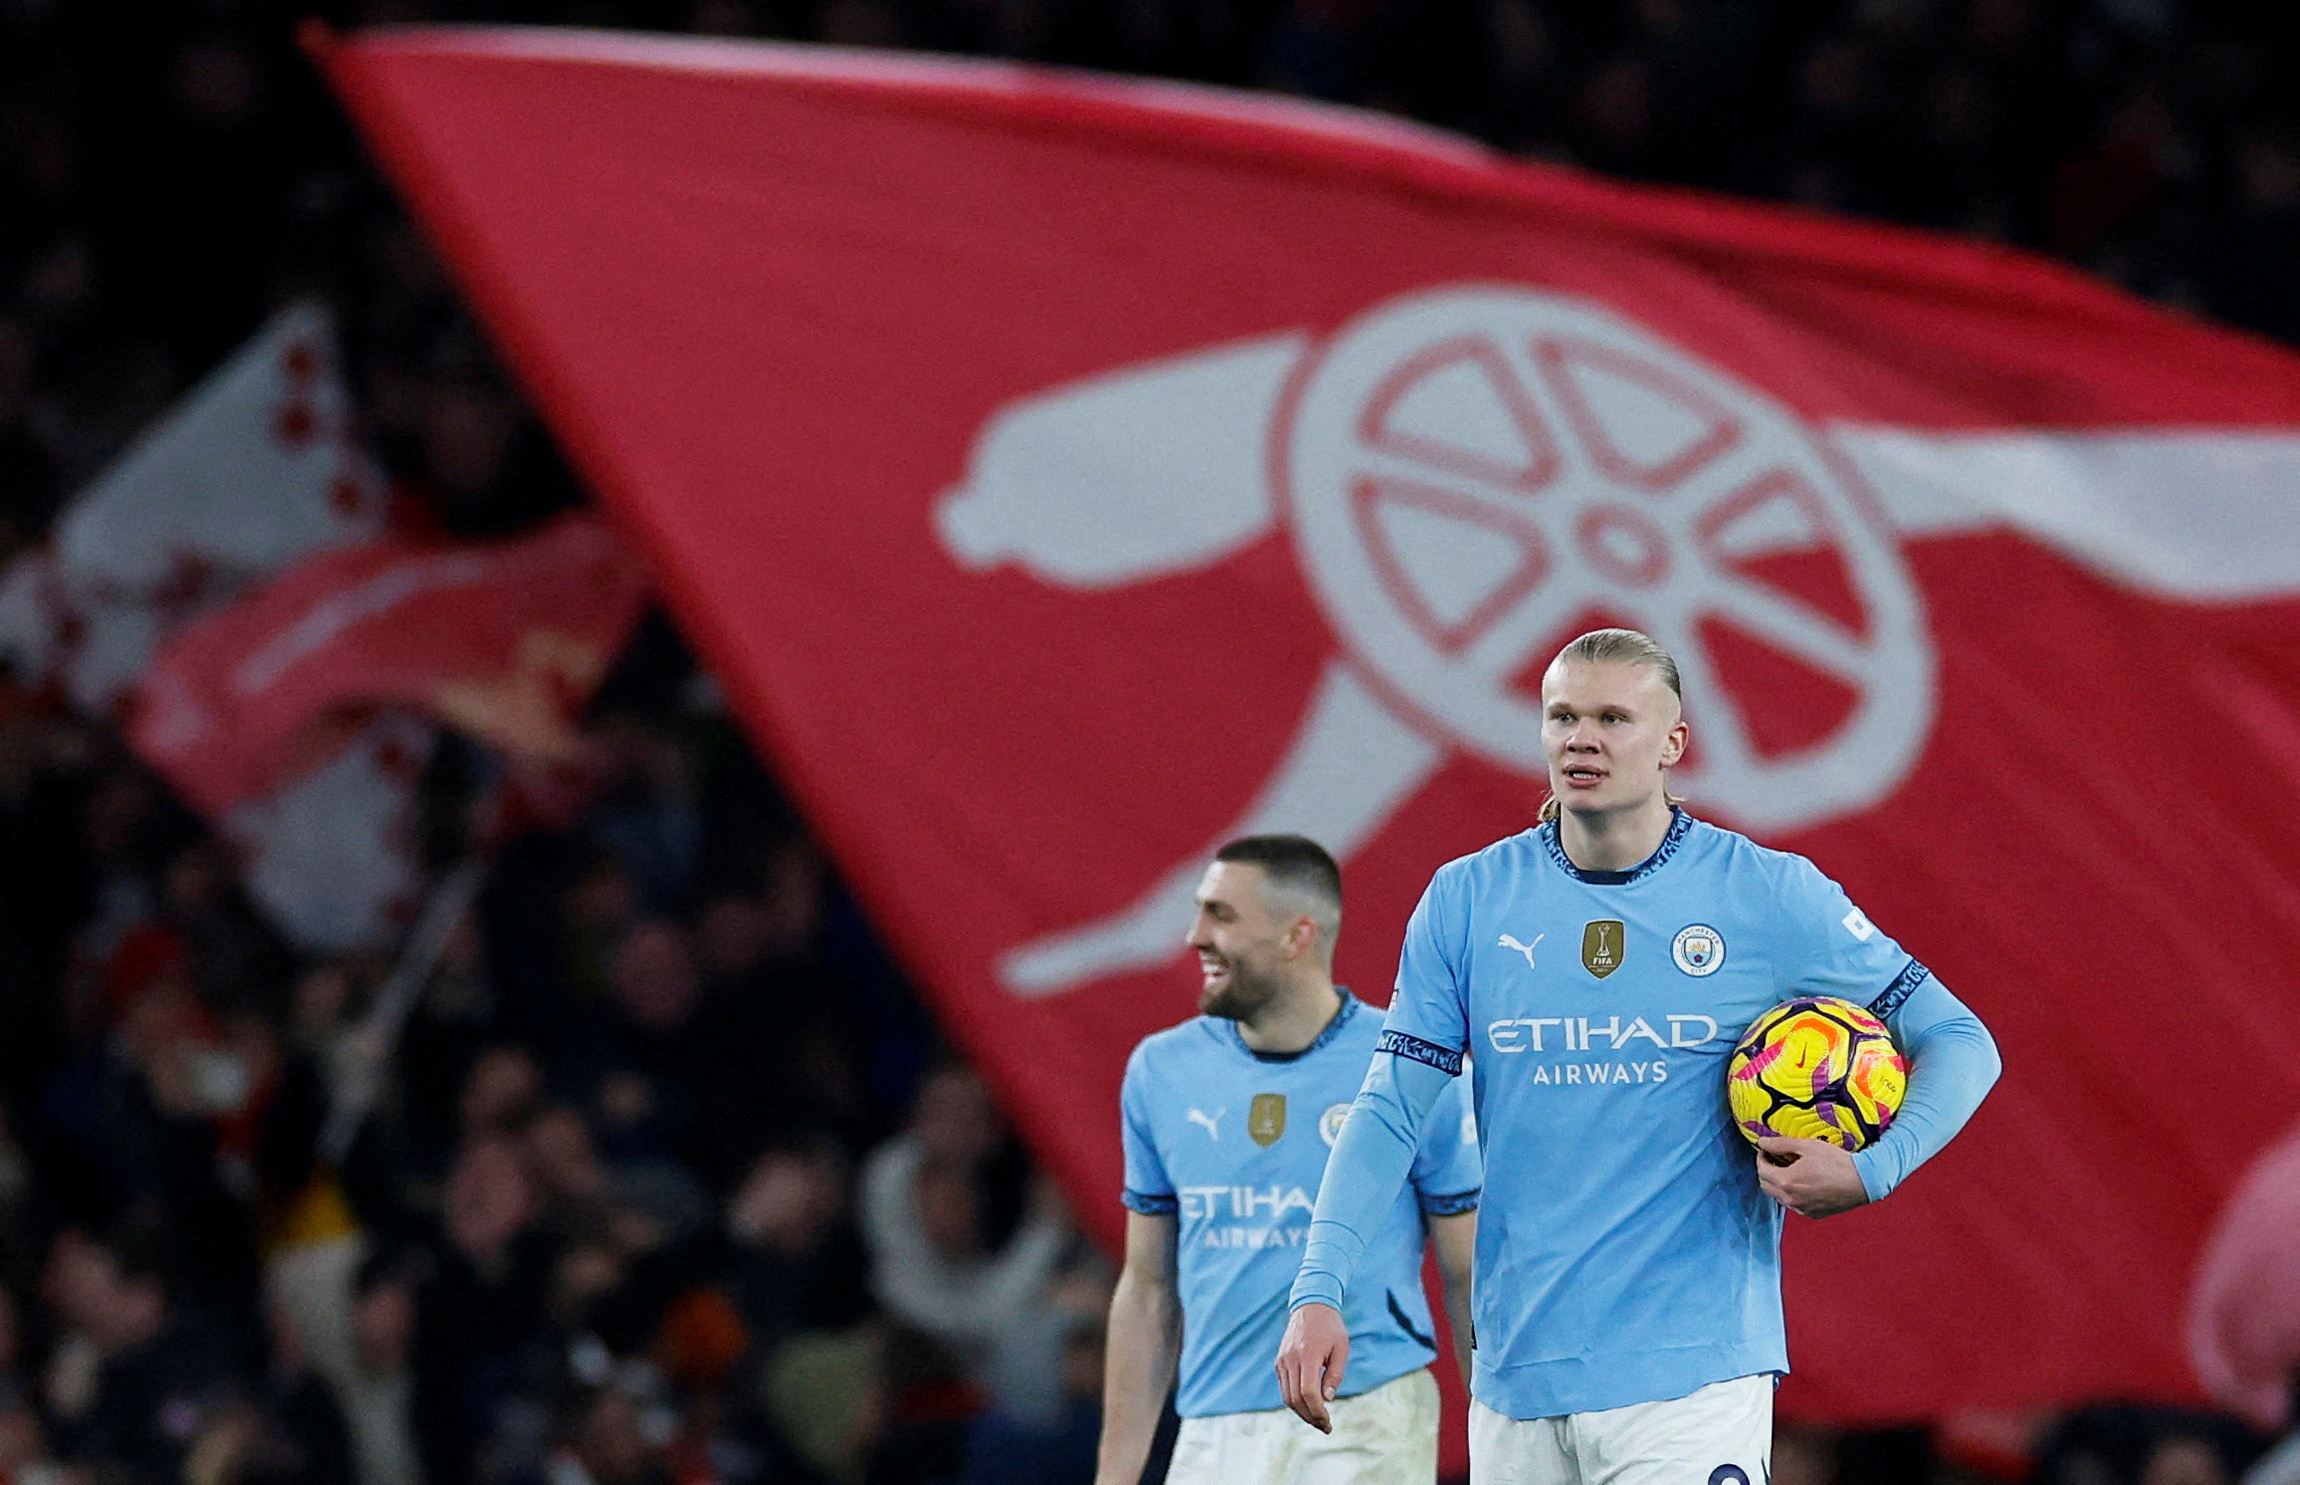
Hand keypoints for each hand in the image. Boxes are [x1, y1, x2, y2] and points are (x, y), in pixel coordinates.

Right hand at [1275, 1303, 1349, 1433]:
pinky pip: (1284, 1387)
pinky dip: (1294, 1400)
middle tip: (1324, 1426)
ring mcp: (1282, 1360)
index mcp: (1308, 1355)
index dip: (1318, 1412)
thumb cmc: (1331, 1327)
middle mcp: (1291, 1359)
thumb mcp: (1341, 1348)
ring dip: (1301, 1412)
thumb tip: (1327, 1399)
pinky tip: (1307, 1405)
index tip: (1328, 1423)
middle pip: (1295, 1399)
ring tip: (1317, 1419)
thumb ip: (1335, 1374)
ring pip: (1287, 1396)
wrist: (1311, 1306)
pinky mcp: (1279, 1361)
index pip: (1308, 1393)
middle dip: (1310, 1417)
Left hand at [1755, 1136, 1871, 1217]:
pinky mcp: (1812, 1214)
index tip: (1767, 1149)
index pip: (1761, 1170)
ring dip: (1777, 1183)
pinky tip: (1802, 1182)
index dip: (1762, 1157)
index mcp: (1786, 1182)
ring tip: (1789, 1169)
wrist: (1863, 1181)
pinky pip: (1793, 1204)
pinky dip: (1791, 1193)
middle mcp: (1791, 1199)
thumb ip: (1781, 1144)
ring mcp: (1802, 1209)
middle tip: (1775, 1158)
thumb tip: (1762, 1143)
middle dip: (1766, 1171)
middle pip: (1765, 1185)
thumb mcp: (1807, 1146)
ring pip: (1778, 1196)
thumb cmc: (1837, 1162)